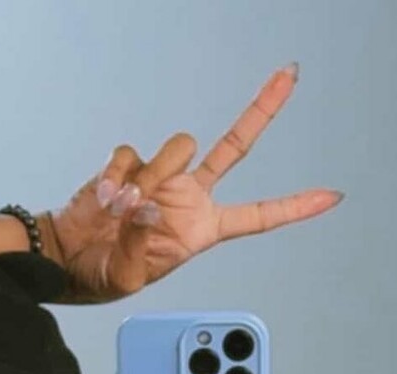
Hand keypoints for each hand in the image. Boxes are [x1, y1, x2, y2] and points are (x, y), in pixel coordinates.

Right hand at [41, 66, 342, 302]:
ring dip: (152, 175)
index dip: (293, 207)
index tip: (330, 196)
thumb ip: (141, 242)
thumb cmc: (102, 275)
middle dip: (263, 109)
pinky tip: (106, 200)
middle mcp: (190, 198)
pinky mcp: (133, 163)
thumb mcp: (128, 276)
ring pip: (178, 147)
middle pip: (234, 146)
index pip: (257, 216)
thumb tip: (146, 205)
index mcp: (202, 231)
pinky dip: (118, 175)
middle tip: (291, 74)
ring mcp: (163, 177)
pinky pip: (132, 153)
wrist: (67, 256)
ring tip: (122, 210)